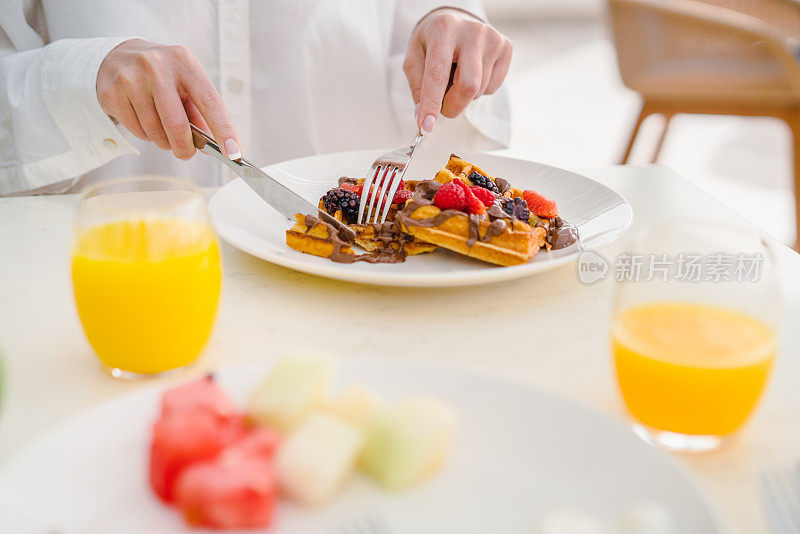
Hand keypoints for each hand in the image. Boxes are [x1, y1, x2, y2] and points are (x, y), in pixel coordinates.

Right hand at [96, 39, 239, 159]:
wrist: (116, 57)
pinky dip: (146, 136)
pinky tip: (144, 120)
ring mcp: (131, 78)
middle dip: (185, 147)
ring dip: (164, 142)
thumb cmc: (162, 75)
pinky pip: (136, 131)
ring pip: (155, 131)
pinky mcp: (111, 92)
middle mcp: (157, 66)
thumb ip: (200, 112)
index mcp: (184, 62)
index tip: (233, 153)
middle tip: (187, 154)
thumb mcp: (185, 83)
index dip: (224, 130)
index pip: (210, 101)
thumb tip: (213, 144)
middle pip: (177, 123)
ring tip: (163, 130)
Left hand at [403, 9, 511, 134]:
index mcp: (444, 29)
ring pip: (479, 90)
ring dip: (463, 96)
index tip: (426, 126)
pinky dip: (479, 90)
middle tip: (442, 106)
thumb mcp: (414, 58)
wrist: (455, 20)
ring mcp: (492, 38)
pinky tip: (471, 72)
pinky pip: (492, 88)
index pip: (438, 73)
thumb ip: (418, 87)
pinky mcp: (506, 47)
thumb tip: (425, 117)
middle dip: (453, 106)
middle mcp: (471, 31)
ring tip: (456, 76)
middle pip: (468, 86)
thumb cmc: (432, 42)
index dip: (432, 103)